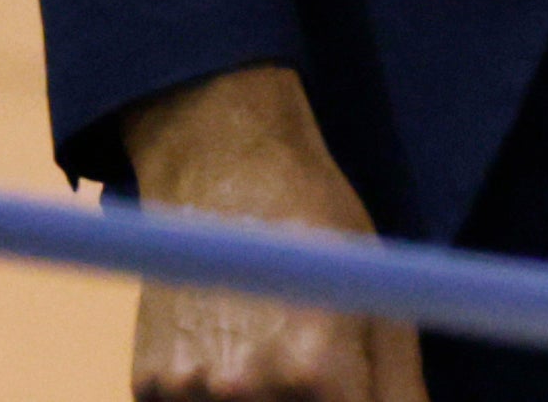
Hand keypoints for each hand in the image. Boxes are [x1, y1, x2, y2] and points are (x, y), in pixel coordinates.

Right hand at [121, 65, 429, 401]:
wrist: (227, 169)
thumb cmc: (318, 231)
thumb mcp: (381, 300)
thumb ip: (399, 387)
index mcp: (314, 368)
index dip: (352, 400)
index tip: (349, 383)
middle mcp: (247, 388)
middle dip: (310, 400)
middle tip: (309, 365)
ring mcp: (188, 389)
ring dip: (263, 400)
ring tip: (265, 341)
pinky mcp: (148, 385)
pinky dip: (215, 397)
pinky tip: (227, 345)